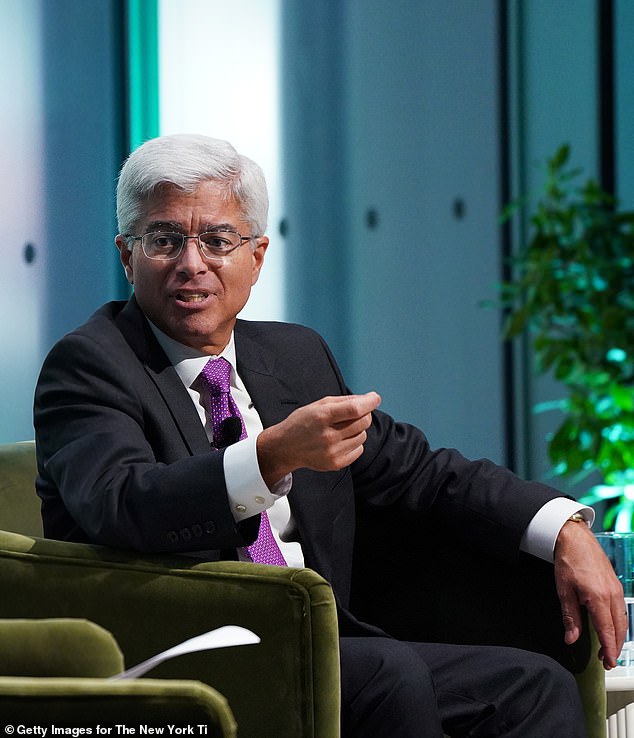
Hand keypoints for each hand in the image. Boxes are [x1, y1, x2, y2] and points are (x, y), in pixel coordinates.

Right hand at [256, 392, 381, 486]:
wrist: (286, 447)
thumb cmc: (302, 423)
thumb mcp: (318, 405)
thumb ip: (344, 401)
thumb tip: (368, 399)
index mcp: (322, 417)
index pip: (354, 409)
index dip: (369, 402)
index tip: (375, 398)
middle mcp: (327, 436)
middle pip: (363, 422)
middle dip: (364, 414)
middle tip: (356, 413)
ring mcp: (332, 452)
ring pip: (363, 436)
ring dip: (358, 430)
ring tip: (342, 429)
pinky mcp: (335, 464)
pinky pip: (359, 450)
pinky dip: (355, 443)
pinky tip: (341, 440)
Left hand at [554, 520, 627, 668]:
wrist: (575, 538)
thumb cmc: (568, 560)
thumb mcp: (563, 590)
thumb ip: (569, 617)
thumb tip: (571, 638)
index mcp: (598, 597)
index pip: (607, 631)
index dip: (609, 650)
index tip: (608, 663)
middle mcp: (611, 594)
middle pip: (619, 628)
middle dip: (615, 647)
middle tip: (607, 660)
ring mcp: (616, 588)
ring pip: (623, 620)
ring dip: (617, 636)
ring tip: (608, 647)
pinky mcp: (616, 584)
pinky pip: (621, 609)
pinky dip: (618, 622)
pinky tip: (611, 627)